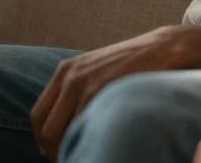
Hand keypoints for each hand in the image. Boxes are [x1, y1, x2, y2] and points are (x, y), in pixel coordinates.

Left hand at [31, 26, 189, 159]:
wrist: (163, 48)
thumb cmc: (132, 65)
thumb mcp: (96, 72)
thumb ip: (77, 93)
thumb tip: (66, 127)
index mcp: (64, 71)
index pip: (38, 116)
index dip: (43, 141)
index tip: (55, 153)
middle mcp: (70, 77)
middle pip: (46, 129)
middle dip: (55, 152)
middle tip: (72, 160)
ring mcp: (85, 84)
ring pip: (63, 134)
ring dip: (74, 151)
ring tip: (90, 156)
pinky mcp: (103, 92)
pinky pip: (86, 129)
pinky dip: (91, 145)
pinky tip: (102, 148)